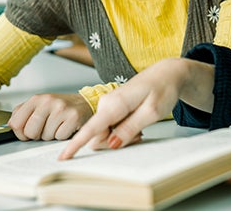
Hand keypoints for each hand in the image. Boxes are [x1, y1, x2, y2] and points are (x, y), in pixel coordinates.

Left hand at [7, 93, 92, 140]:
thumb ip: (23, 112)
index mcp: (36, 99)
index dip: (20, 132)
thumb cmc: (60, 106)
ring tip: (57, 125)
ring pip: (45, 136)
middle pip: (30, 132)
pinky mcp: (73, 117)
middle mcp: (48, 102)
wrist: (84, 103)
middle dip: (36, 135)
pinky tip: (65, 126)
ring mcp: (61, 109)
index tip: (26, 131)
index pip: (16, 123)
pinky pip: (59, 137)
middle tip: (45, 128)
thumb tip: (10, 124)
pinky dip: (62, 136)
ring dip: (50, 135)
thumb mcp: (40, 105)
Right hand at [59, 58, 213, 159]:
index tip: (63, 157)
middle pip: (100, 135)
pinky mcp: (113, 105)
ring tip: (142, 126)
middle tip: (141, 134)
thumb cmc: (163, 89)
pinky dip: (124, 129)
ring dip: (122, 136)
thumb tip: (111, 144)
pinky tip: (138, 122)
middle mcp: (107, 103)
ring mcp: (109, 104)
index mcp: (115, 104)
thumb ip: (130, 128)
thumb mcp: (151, 113)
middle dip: (117, 142)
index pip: (91, 128)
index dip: (76, 144)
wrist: (167, 72)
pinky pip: (112, 126)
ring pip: (106, 132)